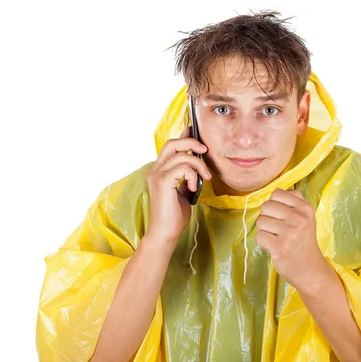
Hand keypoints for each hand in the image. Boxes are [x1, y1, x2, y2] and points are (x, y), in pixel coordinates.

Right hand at [145, 126, 210, 241]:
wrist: (167, 231)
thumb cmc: (175, 214)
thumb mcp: (184, 189)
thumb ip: (187, 175)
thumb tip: (195, 160)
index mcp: (160, 170)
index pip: (170, 146)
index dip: (183, 136)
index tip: (192, 130)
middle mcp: (155, 170)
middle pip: (172, 143)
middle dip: (191, 143)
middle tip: (205, 151)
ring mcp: (157, 175)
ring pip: (181, 155)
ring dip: (198, 165)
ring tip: (204, 178)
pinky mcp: (162, 182)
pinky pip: (183, 168)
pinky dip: (193, 175)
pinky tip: (194, 187)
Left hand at [255, 188, 328, 289]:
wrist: (310, 269)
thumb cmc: (303, 241)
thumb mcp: (306, 217)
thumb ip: (292, 202)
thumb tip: (273, 194)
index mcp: (305, 208)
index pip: (277, 193)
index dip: (273, 204)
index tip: (280, 215)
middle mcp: (299, 219)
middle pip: (266, 206)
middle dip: (267, 217)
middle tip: (276, 229)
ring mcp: (290, 233)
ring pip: (261, 221)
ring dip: (264, 231)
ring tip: (276, 238)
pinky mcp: (280, 247)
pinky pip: (260, 236)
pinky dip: (263, 243)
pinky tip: (273, 246)